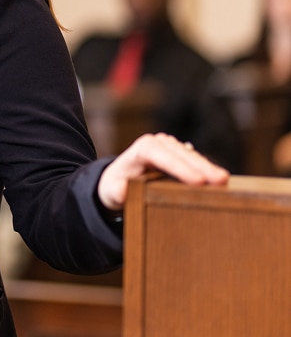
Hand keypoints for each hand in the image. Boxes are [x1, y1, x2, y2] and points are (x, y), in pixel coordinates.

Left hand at [97, 132, 229, 210]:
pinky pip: (196, 161)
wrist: (119, 180)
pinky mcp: (180, 155)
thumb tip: (122, 192)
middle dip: (202, 167)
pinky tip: (220, 181)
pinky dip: (207, 170)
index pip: (162, 155)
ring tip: (225, 181)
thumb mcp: (111, 190)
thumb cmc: (115, 186)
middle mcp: (158, 143)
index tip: (198, 181)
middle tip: (221, 181)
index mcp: (142, 149)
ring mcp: (171, 148)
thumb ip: (116, 191)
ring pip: (192, 156)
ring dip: (209, 168)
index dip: (180, 168)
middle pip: (182, 154)